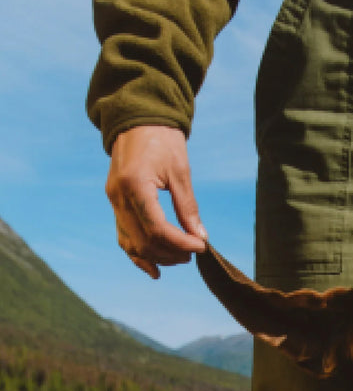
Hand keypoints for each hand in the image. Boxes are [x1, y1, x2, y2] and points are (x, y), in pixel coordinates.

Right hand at [106, 125, 206, 278]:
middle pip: (144, 241)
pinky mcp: (115, 204)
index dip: (181, 243)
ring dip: (158, 256)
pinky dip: (139, 255)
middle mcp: (119, 197)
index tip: (201, 246)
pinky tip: (155, 269)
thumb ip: (188, 207)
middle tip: (194, 252)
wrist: (137, 120)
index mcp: (135, 185)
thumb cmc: (161, 140)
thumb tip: (200, 236)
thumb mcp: (180, 171)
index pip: (157, 229)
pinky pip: (124, 237)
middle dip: (172, 252)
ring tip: (181, 257)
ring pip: (133, 244)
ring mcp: (114, 202)